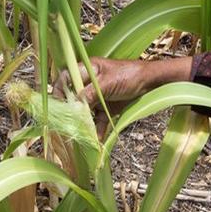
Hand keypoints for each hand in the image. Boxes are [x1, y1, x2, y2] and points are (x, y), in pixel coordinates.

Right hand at [53, 57, 191, 137]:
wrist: (151, 83)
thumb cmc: (130, 75)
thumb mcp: (107, 83)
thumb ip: (89, 94)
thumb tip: (73, 106)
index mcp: (87, 70)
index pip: (66, 78)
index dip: (59, 90)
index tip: (58, 105)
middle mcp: (89, 83)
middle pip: (74, 98)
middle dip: (71, 112)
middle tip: (69, 124)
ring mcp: (98, 96)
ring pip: (85, 112)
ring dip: (84, 124)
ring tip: (82, 135)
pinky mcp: (107, 108)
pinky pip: (98, 120)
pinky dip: (97, 130)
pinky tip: (97, 141)